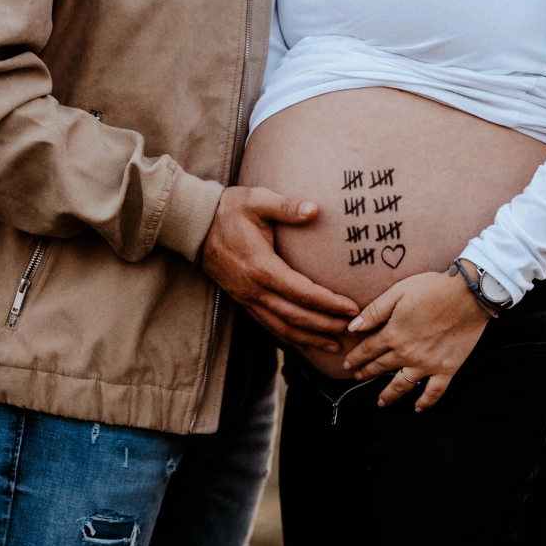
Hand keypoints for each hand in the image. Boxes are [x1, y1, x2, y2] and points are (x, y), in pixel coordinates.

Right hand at [201, 186, 358, 351]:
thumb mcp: (257, 200)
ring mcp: (247, 298)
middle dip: (326, 326)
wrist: (193, 225)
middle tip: (352, 329)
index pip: (303, 293)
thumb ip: (286, 206)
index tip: (352, 308)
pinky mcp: (243, 300)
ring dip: (310, 339)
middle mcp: (254, 290)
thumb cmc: (228, 210)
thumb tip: (314, 209)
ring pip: (282, 328)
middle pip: (296, 317)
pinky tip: (306, 340)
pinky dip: (290, 337)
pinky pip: (269, 325)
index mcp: (262, 267)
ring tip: (335, 344)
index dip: (329, 304)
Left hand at [342, 269, 491, 409]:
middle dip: (367, 372)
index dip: (356, 357)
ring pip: (402, 385)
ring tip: (380, 401)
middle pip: (381, 367)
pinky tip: (417, 408)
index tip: (347, 364)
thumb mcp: (398, 293)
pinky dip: (425, 402)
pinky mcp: (447, 369)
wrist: (468, 295)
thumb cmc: (432, 288)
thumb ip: (374, 312)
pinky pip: (434, 392)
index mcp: (393, 334)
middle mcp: (407, 353)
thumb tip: (352, 327)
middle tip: (358, 377)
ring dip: (389, 394)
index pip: (368, 349)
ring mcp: (427, 364)